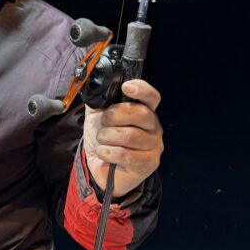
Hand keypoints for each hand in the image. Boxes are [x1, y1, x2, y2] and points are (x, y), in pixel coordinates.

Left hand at [82, 79, 163, 196]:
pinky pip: (125, 154)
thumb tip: (95, 84)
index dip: (142, 89)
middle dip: (114, 116)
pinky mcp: (148, 163)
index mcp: (143, 110)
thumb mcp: (97, 114)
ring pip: (130, 135)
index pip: (151, 96)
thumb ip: (98, 98)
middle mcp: (153, 127)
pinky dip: (107, 153)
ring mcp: (154, 145)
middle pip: (141, 113)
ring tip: (102, 140)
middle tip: (104, 123)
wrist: (98, 166)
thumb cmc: (102, 138)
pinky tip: (104, 153)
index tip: (126, 87)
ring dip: (107, 137)